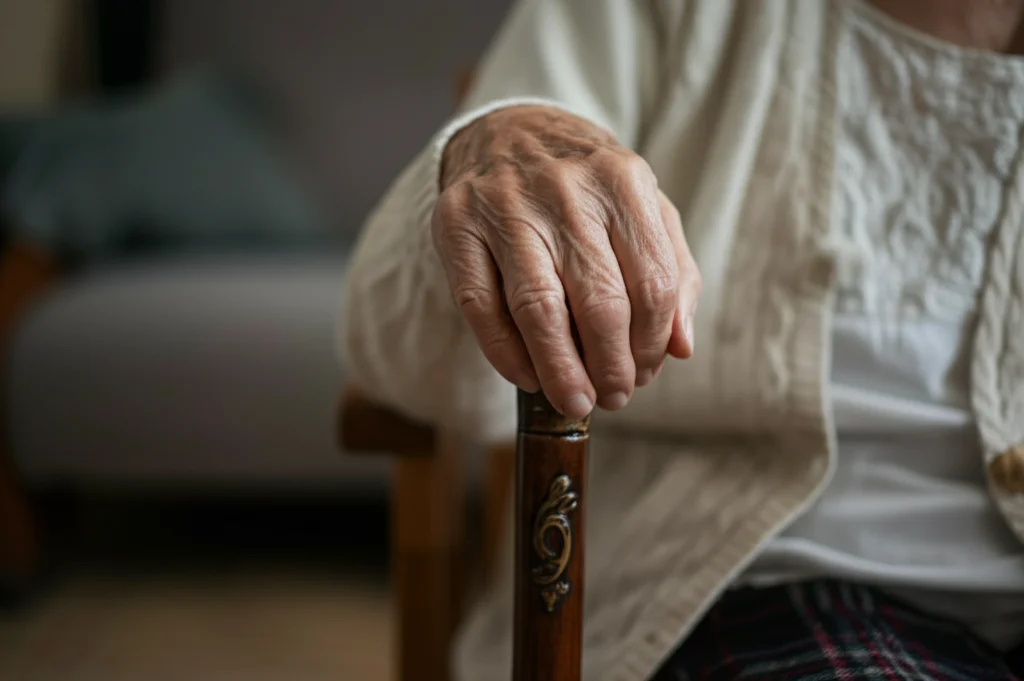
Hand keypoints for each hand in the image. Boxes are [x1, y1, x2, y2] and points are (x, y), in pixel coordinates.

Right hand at [432, 106, 700, 419]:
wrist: (509, 130)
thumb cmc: (585, 186)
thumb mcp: (643, 209)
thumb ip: (673, 273)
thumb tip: (680, 347)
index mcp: (623, 182)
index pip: (652, 286)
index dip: (651, 345)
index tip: (644, 374)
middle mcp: (565, 190)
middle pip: (600, 303)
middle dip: (611, 367)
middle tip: (613, 397)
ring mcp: (505, 205)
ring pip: (538, 310)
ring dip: (561, 370)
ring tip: (576, 402)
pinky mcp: (457, 224)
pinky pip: (481, 307)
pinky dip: (506, 354)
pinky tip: (528, 375)